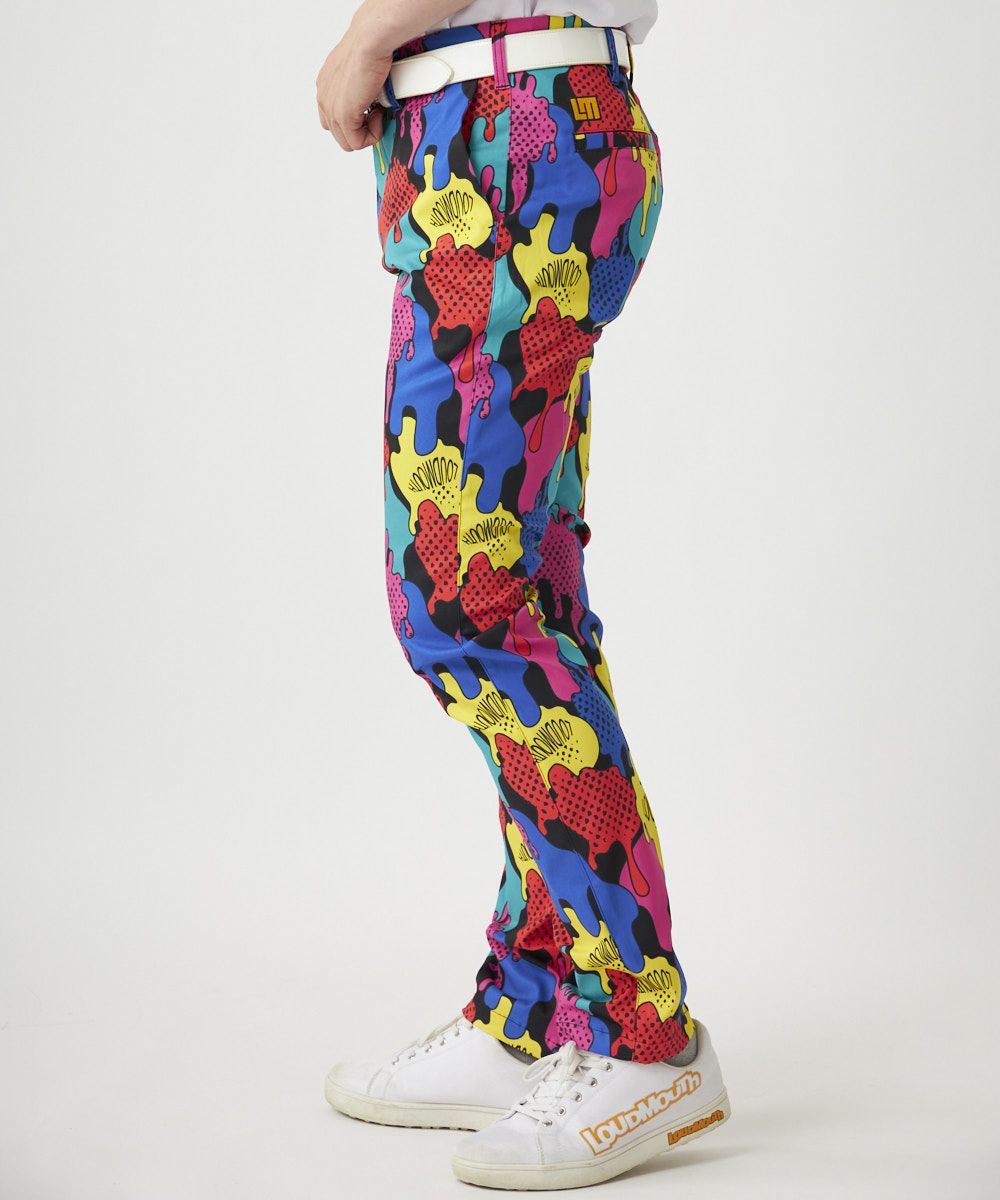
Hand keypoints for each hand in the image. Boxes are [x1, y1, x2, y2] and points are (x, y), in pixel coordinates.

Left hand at [316, 21, 393, 150]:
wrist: (370, 40)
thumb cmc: (369, 45)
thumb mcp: (357, 67)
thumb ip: (357, 85)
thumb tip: (371, 96)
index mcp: (325, 85)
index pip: (332, 117)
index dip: (354, 118)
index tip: (370, 108)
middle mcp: (324, 97)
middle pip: (339, 133)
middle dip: (360, 129)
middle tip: (376, 113)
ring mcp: (332, 109)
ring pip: (347, 141)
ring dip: (367, 133)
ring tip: (378, 113)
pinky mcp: (343, 116)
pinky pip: (357, 143)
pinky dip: (372, 135)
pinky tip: (379, 115)